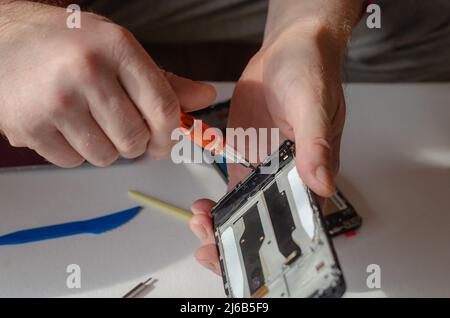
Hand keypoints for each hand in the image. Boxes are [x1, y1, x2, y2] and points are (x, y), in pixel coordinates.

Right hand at [0, 2, 215, 166]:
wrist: (1, 41)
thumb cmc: (67, 45)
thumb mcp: (119, 50)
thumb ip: (164, 80)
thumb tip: (205, 97)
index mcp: (116, 48)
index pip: (163, 107)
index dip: (171, 134)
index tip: (165, 139)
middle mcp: (86, 72)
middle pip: (136, 139)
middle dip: (137, 143)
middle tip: (125, 129)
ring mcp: (55, 102)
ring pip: (106, 157)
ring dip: (107, 149)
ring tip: (91, 122)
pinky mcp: (30, 127)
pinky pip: (74, 162)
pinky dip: (77, 152)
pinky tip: (66, 126)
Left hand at [190, 18, 346, 273]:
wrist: (288, 51)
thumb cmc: (311, 72)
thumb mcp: (314, 104)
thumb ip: (317, 144)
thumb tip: (321, 184)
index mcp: (315, 173)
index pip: (300, 222)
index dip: (276, 247)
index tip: (247, 256)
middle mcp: (291, 178)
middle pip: (269, 223)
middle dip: (239, 242)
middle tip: (209, 245)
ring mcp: (268, 172)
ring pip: (247, 211)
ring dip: (222, 226)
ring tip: (198, 223)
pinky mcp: (249, 160)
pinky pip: (233, 191)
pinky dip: (216, 205)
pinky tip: (200, 208)